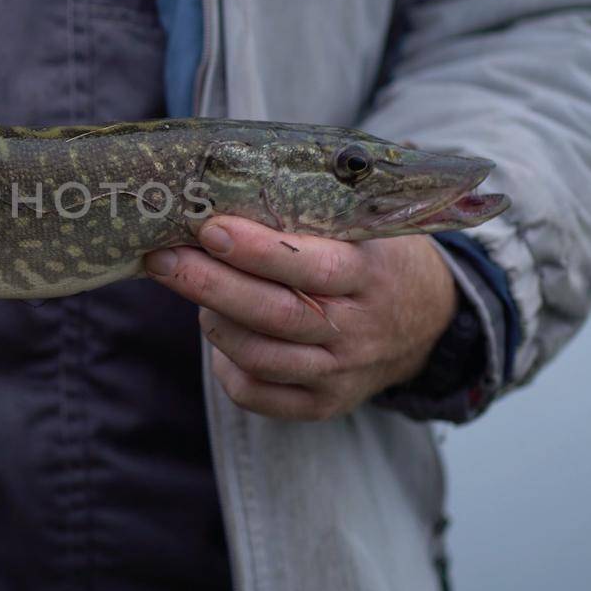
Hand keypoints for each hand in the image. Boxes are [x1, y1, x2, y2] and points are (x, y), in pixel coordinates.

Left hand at [143, 216, 455, 421]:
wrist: (428, 320)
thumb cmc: (375, 258)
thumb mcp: (365, 227)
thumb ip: (313, 213)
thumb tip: (228, 186)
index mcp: (370, 275)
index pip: (310, 266)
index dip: (256, 250)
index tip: (210, 229)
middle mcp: (357, 329)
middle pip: (274, 314)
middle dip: (210, 285)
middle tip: (163, 259)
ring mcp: (340, 372)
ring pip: (259, 357)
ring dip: (214, 321)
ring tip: (189, 286)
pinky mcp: (323, 403)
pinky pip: (258, 393)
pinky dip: (226, 366)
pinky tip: (219, 336)